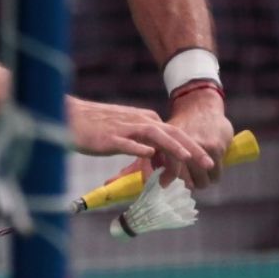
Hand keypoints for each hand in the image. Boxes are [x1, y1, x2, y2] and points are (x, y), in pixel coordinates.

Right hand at [67, 96, 212, 185]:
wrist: (69, 116)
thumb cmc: (96, 127)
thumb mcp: (125, 133)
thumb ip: (143, 143)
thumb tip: (157, 158)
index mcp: (144, 119)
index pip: (174, 132)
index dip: (191, 147)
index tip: (204, 160)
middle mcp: (139, 120)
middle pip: (172, 132)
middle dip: (193, 147)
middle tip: (209, 161)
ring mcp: (125, 128)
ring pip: (155, 135)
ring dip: (173, 147)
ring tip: (189, 159)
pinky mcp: (109, 137)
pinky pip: (127, 143)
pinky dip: (140, 148)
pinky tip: (150, 156)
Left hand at [163, 87, 233, 188]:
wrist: (201, 104)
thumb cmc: (184, 123)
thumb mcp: (167, 136)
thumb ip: (160, 155)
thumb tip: (154, 177)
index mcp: (168, 143)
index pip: (167, 170)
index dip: (167, 179)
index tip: (165, 184)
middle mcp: (183, 146)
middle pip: (185, 180)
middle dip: (186, 184)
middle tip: (187, 183)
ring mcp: (200, 148)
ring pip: (201, 181)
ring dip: (201, 182)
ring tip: (199, 177)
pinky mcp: (216, 149)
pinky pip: (215, 175)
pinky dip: (213, 177)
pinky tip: (211, 172)